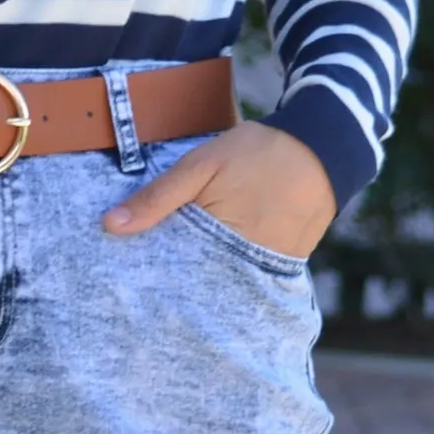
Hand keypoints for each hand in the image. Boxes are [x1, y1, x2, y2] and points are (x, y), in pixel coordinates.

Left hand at [100, 119, 335, 262]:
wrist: (323, 149)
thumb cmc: (257, 154)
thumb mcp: (199, 166)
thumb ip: (157, 197)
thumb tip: (110, 226)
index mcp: (218, 243)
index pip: (173, 274)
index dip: (151, 275)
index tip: (129, 275)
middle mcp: (243, 265)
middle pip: (197, 283)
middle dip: (175, 280)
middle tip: (147, 278)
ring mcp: (266, 268)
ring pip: (221, 280)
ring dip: (203, 275)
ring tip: (179, 269)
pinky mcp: (284, 265)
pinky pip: (247, 274)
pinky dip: (229, 267)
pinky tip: (213, 257)